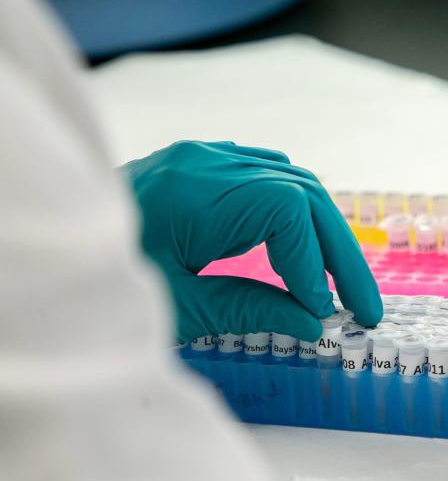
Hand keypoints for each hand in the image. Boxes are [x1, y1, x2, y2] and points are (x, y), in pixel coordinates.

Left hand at [123, 141, 381, 341]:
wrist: (49, 244)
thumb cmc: (101, 278)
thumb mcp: (174, 307)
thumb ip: (249, 310)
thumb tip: (313, 322)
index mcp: (195, 193)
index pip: (288, 212)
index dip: (315, 263)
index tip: (322, 311)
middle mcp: (207, 163)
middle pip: (303, 193)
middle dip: (340, 252)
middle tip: (365, 307)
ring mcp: (207, 158)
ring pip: (295, 183)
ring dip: (326, 234)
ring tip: (345, 285)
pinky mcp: (205, 165)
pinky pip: (272, 179)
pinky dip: (300, 216)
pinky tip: (310, 251)